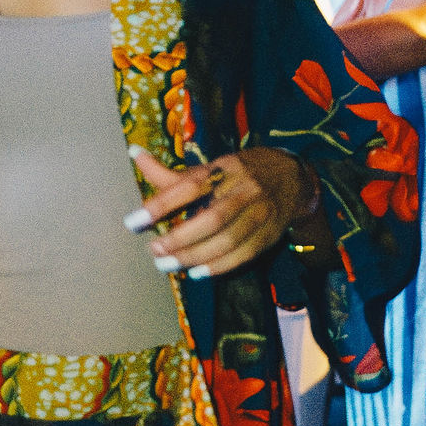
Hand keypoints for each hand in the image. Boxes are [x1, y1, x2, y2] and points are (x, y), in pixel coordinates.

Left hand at [127, 142, 311, 277]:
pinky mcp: (269, 233)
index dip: (161, 205)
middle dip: (180, 239)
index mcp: (223, 169)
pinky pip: (243, 254)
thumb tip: (134, 153)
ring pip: (227, 240)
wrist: (292, 178)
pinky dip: (218, 266)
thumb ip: (171, 173)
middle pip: (211, 218)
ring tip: (168, 265)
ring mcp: (260, 212)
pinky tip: (197, 272)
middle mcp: (243, 189)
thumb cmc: (239, 173)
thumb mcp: (210, 167)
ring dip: (195, 256)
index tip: (133, 222)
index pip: (189, 187)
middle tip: (154, 252)